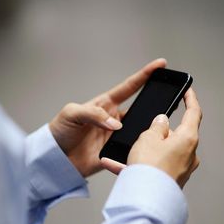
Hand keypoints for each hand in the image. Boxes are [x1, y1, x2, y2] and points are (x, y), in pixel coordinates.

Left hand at [49, 58, 166, 176]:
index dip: (144, 75)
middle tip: (169, 100)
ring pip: (139, 131)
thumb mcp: (72, 113)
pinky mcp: (114, 153)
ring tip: (157, 130)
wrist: (54, 158)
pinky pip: (130, 151)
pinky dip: (137, 151)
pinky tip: (143, 151)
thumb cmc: (59, 131)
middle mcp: (113, 119)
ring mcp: (115, 136)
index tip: (160, 65)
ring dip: (147, 130)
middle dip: (155, 104)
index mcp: (105, 104)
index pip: (129, 87)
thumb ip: (93, 114)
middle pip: (140, 109)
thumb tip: (116, 124)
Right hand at [103, 88, 201, 187]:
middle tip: (142, 131)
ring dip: (143, 150)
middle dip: (158, 132)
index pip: (194, 113)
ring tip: (123, 151)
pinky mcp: (168, 181)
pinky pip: (151, 168)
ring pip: (160, 152)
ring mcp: (179, 169)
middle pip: (174, 135)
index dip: (190, 99)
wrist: (145, 200)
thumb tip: (162, 121)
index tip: (187, 90)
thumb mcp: (148, 137)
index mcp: (187, 139)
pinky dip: (136, 165)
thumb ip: (156, 126)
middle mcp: (188, 154)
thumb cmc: (149, 167)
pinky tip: (115, 164)